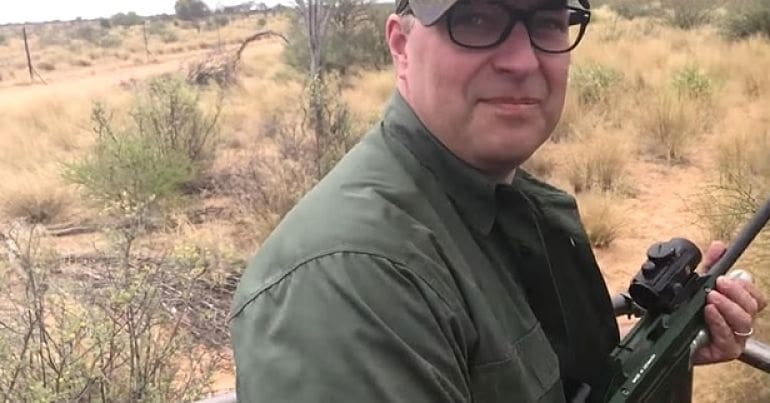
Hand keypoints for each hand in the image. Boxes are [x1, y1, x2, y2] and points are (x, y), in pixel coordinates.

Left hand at [692, 241, 767, 364]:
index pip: (756, 297)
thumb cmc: (685, 313)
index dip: (746, 286)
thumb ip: (709, 265)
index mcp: (737, 307)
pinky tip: (709, 312)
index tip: (728, 277)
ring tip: (711, 297)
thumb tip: (719, 246)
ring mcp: (734, 339)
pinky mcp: (725, 352)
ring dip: (728, 306)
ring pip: (744, 322)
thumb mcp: (696, 285)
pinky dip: (720, 323)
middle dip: (736, 292)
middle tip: (719, 283)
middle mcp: (739, 323)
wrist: (664, 335)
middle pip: (752, 307)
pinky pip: (729, 339)